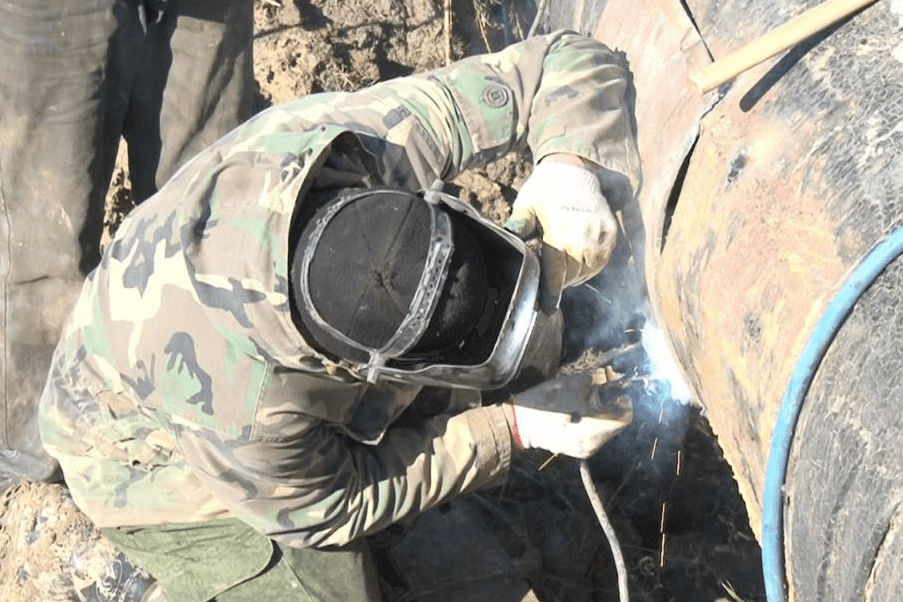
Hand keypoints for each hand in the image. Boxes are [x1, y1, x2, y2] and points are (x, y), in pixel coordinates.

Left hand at [505, 155, 617, 311]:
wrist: (576, 168)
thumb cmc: (547, 189)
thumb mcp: (527, 205)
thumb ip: (519, 226)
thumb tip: (509, 239)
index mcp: (560, 234)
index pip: (556, 274)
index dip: (551, 294)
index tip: (546, 308)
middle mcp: (584, 239)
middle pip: (571, 277)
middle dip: (559, 283)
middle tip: (547, 283)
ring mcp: (601, 238)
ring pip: (587, 272)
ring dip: (574, 277)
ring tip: (561, 273)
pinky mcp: (611, 235)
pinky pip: (601, 263)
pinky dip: (588, 267)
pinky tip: (576, 261)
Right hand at [505, 374, 632, 458]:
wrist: (520, 425)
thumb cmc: (546, 403)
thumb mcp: (572, 385)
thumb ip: (596, 380)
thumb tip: (612, 376)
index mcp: (596, 427)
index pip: (625, 417)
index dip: (624, 402)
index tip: (617, 393)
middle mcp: (594, 443)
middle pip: (615, 425)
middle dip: (608, 408)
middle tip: (594, 396)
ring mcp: (585, 450)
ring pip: (604, 431)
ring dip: (599, 417)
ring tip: (581, 406)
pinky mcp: (576, 452)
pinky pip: (593, 437)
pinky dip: (590, 425)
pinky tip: (574, 416)